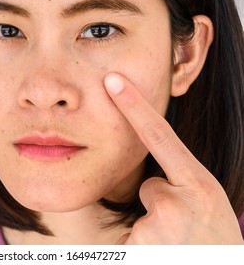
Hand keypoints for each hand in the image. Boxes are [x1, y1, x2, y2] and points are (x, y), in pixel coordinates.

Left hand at [104, 73, 243, 243]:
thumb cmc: (216, 240)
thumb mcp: (210, 203)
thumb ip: (183, 182)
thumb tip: (151, 183)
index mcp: (200, 185)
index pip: (159, 135)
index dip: (134, 105)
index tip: (113, 81)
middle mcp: (178, 202)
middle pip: (149, 186)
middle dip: (162, 203)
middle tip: (187, 229)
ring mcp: (157, 227)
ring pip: (143, 210)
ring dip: (155, 226)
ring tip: (180, 246)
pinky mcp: (139, 246)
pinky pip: (134, 233)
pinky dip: (146, 244)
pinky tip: (166, 254)